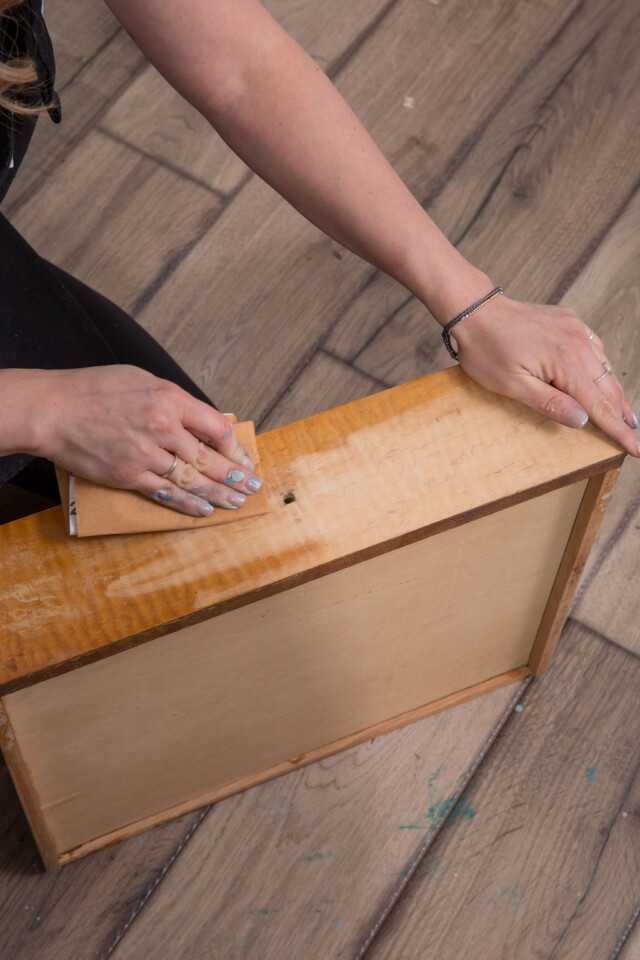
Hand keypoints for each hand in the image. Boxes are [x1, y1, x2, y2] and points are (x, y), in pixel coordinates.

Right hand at [29, 365, 262, 515]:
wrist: (53, 410)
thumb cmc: (94, 389)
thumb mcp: (141, 380)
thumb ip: (172, 399)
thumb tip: (199, 418)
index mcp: (170, 398)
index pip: (216, 426)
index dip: (234, 446)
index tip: (242, 457)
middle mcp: (163, 427)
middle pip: (210, 458)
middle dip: (235, 475)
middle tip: (252, 485)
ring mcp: (147, 453)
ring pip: (193, 479)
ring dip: (218, 493)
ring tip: (236, 501)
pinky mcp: (130, 475)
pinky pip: (166, 493)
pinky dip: (188, 504)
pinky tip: (205, 510)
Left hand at [451, 294, 639, 457]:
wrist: (476, 310)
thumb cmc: (486, 349)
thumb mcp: (511, 385)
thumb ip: (549, 403)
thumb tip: (581, 420)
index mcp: (565, 362)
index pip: (599, 405)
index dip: (618, 429)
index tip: (636, 448)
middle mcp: (578, 343)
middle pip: (608, 387)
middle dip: (622, 414)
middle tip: (635, 436)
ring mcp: (576, 329)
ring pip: (605, 367)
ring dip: (614, 392)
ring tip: (625, 415)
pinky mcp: (570, 321)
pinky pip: (595, 348)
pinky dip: (602, 367)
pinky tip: (604, 379)